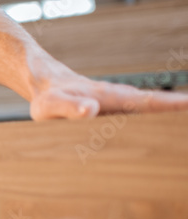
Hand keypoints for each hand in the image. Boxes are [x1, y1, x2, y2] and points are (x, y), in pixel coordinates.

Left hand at [30, 70, 187, 120]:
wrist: (44, 83)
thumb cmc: (47, 96)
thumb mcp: (52, 104)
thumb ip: (70, 107)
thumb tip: (91, 109)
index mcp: (110, 98)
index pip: (147, 101)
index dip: (171, 104)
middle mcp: (120, 99)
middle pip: (157, 105)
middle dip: (179, 110)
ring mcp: (119, 105)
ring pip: (150, 111)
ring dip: (170, 117)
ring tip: (181, 135)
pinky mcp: (115, 112)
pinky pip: (139, 116)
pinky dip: (155, 121)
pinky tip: (162, 132)